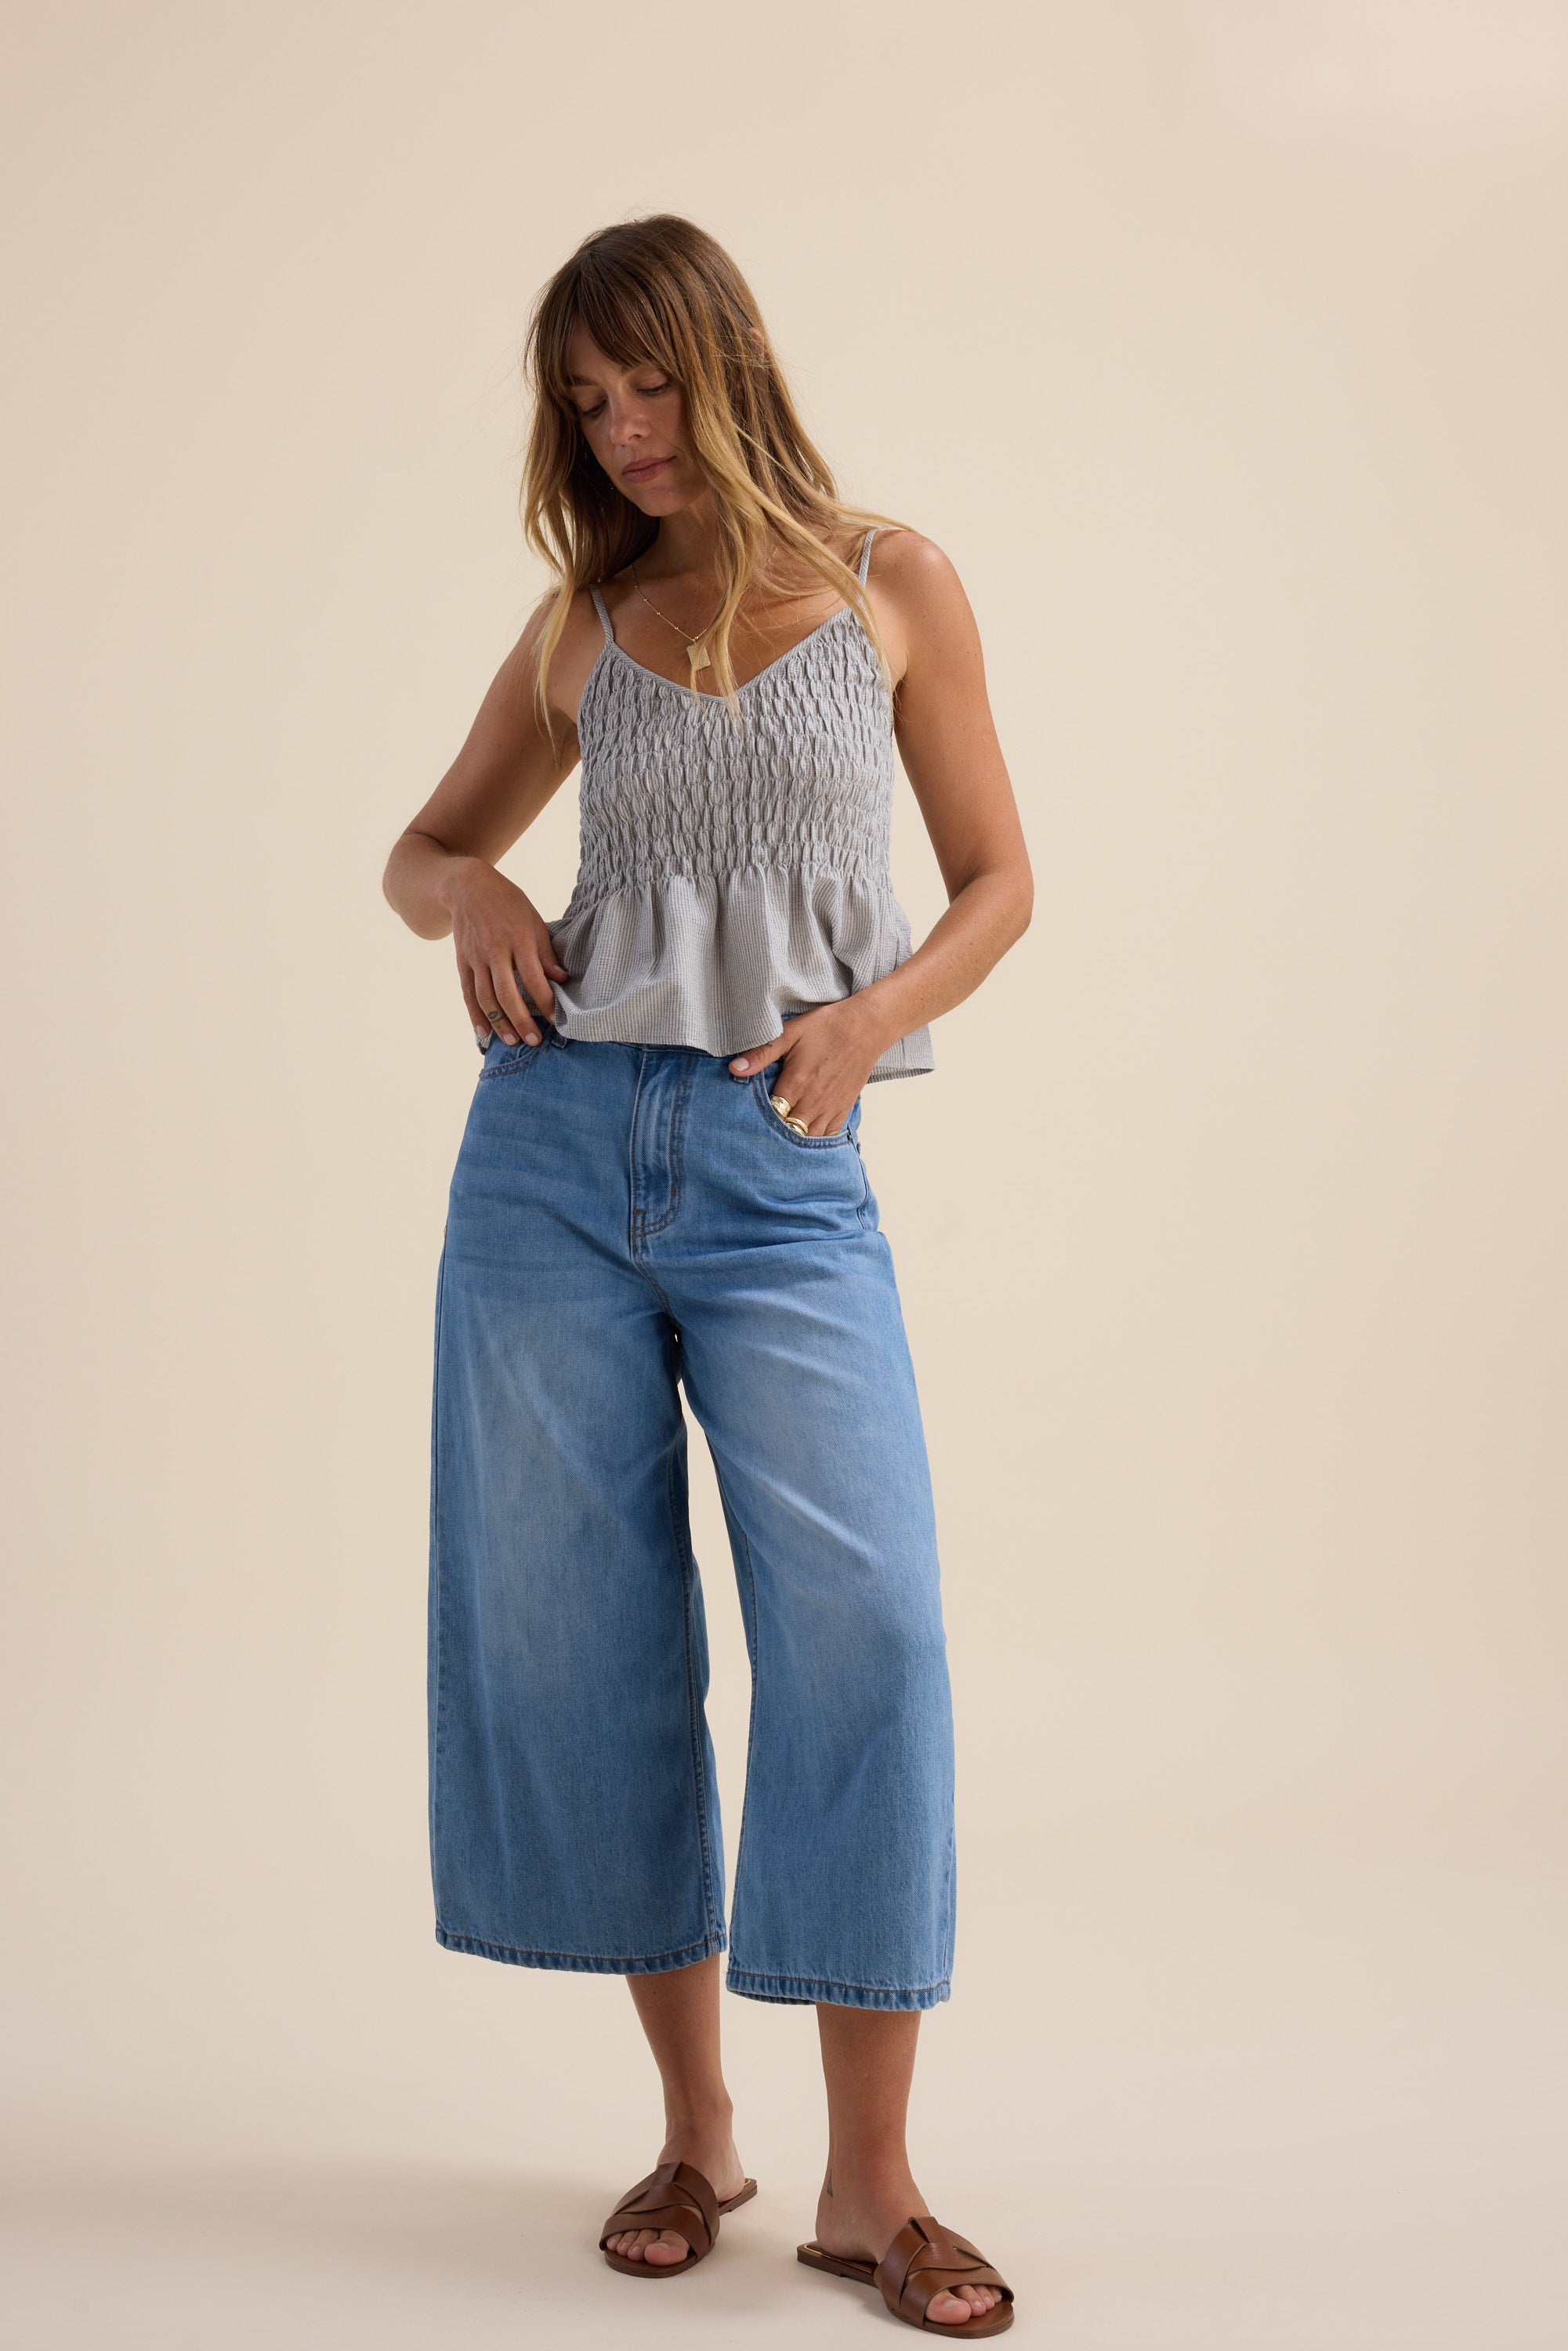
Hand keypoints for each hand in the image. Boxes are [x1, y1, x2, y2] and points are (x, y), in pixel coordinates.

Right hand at [442, 857, 568, 1047]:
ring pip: (486, 998)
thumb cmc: (507, 902)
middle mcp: (495, 950)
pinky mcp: (462, 962)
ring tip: (512, 1041)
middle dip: (523, 1020)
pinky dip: (475, 1015)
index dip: (546, 1003)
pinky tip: (484, 1032)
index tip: (557, 1021)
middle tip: (535, 1041)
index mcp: (518, 939)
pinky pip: (468, 993)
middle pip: (508, 994)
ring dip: (500, 1022)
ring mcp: (476, 958)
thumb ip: (545, 952)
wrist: (466, 886)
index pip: (534, 979)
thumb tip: (561, 979)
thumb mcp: (533, 919)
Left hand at [728, 997, 887, 1133]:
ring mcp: (830, 1108)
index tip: (745, 1118)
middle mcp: (813, 1102)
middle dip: (772, 1132)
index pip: (769, 1115)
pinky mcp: (843, 1109)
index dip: (756, 1119)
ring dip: (792, 1138)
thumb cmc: (827, 1026)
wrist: (866, 1026)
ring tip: (778, 1137)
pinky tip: (803, 1137)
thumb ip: (762, 1053)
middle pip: (786, 1131)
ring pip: (807, 1138)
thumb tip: (735, 1069)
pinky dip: (814, 1139)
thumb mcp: (790, 1032)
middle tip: (757, 1131)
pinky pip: (828, 1136)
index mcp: (796, 1084)